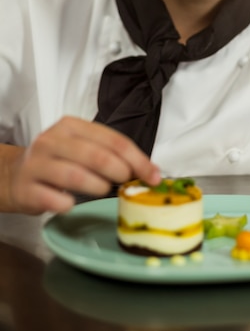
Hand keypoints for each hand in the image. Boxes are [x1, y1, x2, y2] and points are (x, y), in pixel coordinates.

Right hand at [6, 116, 160, 214]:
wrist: (14, 175)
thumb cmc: (57, 161)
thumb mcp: (81, 147)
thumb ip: (110, 154)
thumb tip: (148, 171)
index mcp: (71, 126)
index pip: (113, 140)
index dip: (137, 159)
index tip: (153, 175)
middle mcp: (52, 140)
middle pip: (96, 155)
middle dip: (120, 171)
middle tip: (128, 183)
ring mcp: (37, 164)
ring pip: (75, 176)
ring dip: (97, 186)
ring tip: (104, 190)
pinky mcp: (27, 189)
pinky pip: (54, 199)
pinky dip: (68, 203)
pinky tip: (72, 203)